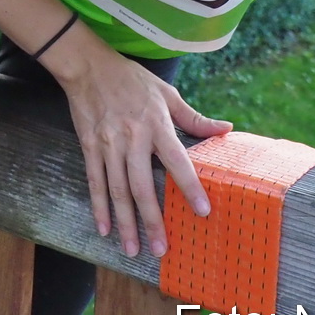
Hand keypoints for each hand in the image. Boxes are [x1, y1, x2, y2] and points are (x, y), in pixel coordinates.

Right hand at [43, 23, 231, 256]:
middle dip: (152, 220)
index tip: (202, 211)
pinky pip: (95, 181)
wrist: (88, 66)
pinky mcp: (90, 146)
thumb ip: (194, 117)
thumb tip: (226, 129)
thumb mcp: (167, 93)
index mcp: (156, 125)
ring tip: (134, 249)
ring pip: (117, 190)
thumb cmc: (131, 79)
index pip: (177, 161)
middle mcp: (132, 138)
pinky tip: (104, 228)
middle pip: (142, 186)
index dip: (190, 187)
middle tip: (162, 248)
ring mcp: (108, 144)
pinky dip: (99, 206)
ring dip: (126, 222)